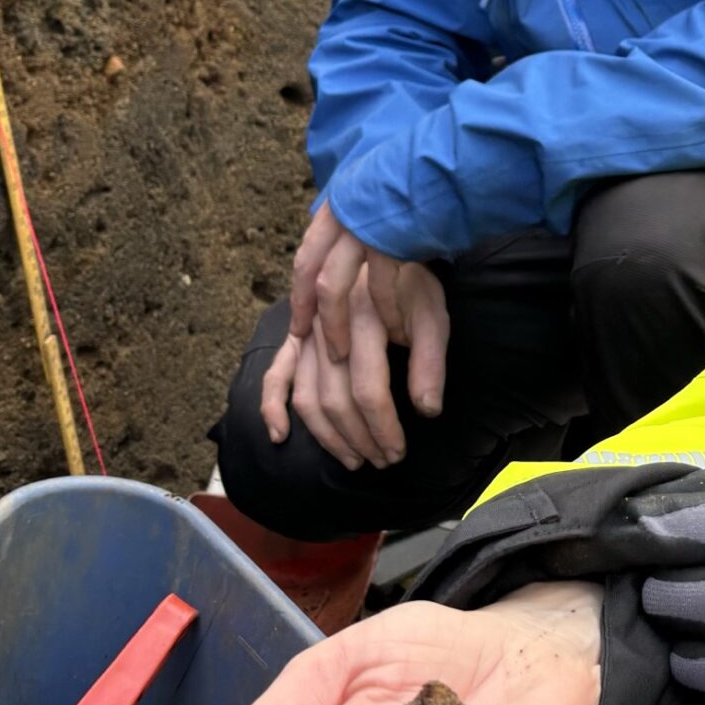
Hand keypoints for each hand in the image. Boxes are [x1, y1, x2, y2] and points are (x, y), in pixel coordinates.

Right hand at [260, 206, 448, 465]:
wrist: (375, 244)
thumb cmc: (409, 283)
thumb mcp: (432, 314)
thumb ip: (430, 361)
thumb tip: (429, 411)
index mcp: (363, 320)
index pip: (368, 390)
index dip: (382, 428)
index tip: (397, 452)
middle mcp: (327, 328)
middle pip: (335, 399)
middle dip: (360, 439)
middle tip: (382, 461)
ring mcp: (305, 333)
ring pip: (306, 396)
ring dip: (328, 436)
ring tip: (354, 459)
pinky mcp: (293, 337)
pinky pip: (275, 376)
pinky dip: (272, 408)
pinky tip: (281, 436)